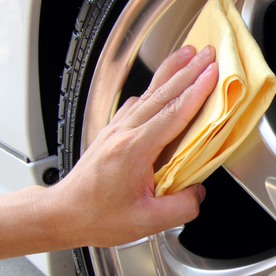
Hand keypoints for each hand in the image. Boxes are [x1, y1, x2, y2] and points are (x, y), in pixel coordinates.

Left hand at [46, 45, 218, 246]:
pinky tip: (163, 84)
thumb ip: (181, 207)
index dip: (196, 93)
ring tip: (189, 54)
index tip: (213, 74)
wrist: (63, 213)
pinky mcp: (113, 131)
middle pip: (162, 94)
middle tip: (209, 53)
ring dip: (172, 71)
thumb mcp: (146, 222)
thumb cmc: (96, 216)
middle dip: (189, 70)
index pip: (172, 114)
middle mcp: (124, 132)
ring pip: (149, 92)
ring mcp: (117, 128)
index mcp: (134, 150)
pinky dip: (156, 87)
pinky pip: (138, 102)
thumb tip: (198, 192)